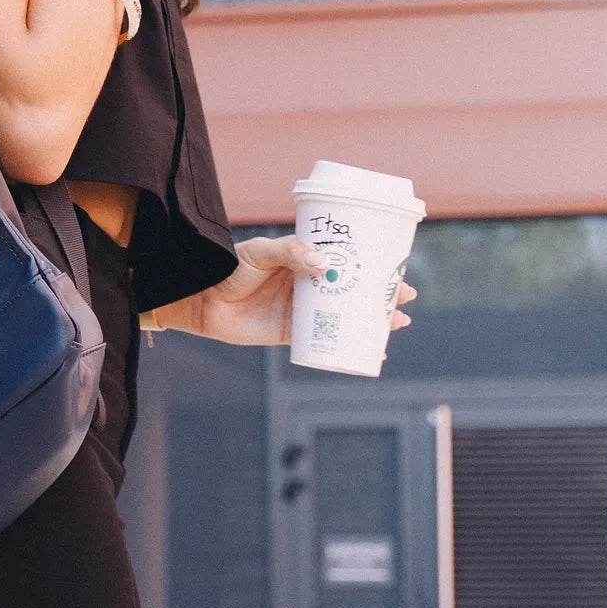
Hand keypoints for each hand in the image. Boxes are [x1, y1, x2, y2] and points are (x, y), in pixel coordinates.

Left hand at [176, 235, 416, 346]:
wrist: (201, 299)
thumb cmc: (229, 268)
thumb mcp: (259, 253)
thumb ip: (288, 253)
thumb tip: (323, 263)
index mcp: (302, 258)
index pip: (343, 258)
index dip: (369, 261)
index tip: (395, 265)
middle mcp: (306, 283)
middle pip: (350, 287)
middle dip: (379, 293)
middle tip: (405, 297)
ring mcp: (300, 309)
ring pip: (343, 314)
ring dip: (369, 320)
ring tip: (396, 324)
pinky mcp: (289, 334)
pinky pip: (323, 341)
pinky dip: (346, 347)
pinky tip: (369, 354)